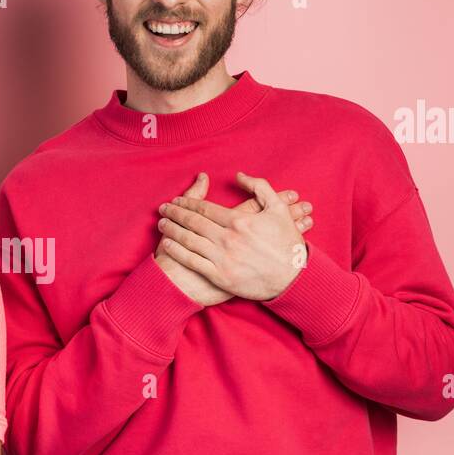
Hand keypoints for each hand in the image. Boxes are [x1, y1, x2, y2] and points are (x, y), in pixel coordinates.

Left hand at [154, 172, 313, 304]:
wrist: (292, 279)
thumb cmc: (286, 244)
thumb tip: (239, 175)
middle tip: (162, 208)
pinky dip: (177, 251)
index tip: (176, 200)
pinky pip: (192, 261)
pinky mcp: (220, 276)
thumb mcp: (278, 209)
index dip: (187, 203)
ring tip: (161, 223)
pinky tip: (167, 243)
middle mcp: (228, 238)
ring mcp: (223, 258)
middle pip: (193, 222)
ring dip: (172, 229)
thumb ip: (259, 187)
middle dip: (175, 213)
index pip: (205, 208)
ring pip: (189, 240)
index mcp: (240, 221)